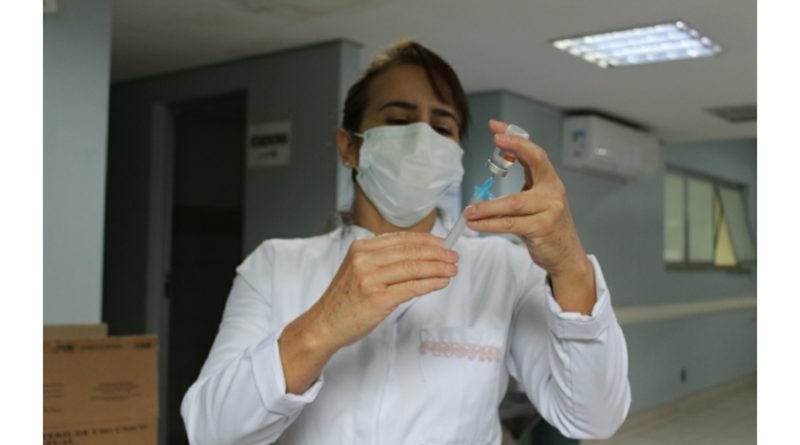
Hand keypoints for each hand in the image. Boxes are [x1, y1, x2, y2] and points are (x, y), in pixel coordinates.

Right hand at [313, 231, 457, 346]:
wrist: (324, 325)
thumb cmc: (344, 301)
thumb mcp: (357, 270)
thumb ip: (381, 259)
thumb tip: (416, 254)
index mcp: (360, 249)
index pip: (401, 239)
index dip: (426, 240)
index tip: (442, 243)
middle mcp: (365, 260)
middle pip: (410, 251)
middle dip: (437, 253)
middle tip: (453, 256)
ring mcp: (371, 279)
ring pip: (414, 267)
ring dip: (438, 268)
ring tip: (452, 269)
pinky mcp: (378, 298)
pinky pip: (412, 287)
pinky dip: (430, 283)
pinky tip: (441, 282)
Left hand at [465, 119, 594, 313]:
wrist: (565, 254)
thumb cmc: (546, 225)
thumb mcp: (537, 199)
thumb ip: (524, 180)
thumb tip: (502, 157)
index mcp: (550, 181)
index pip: (535, 153)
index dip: (517, 138)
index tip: (497, 128)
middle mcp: (553, 192)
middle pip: (533, 165)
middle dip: (513, 149)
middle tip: (492, 144)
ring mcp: (550, 210)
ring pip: (513, 203)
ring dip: (486, 207)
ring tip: (468, 210)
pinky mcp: (541, 229)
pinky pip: (510, 224)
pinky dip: (489, 224)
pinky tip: (475, 224)